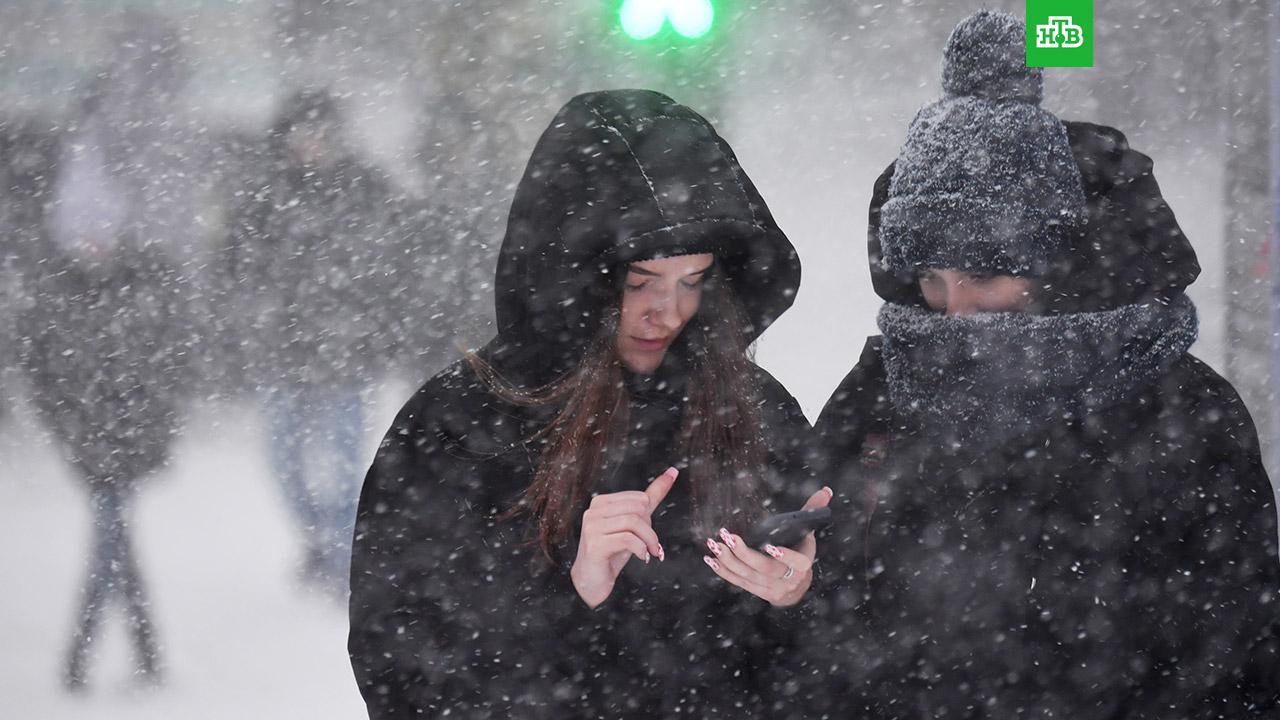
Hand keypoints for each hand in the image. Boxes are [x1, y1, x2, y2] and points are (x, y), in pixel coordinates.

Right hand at [570, 466, 677, 607]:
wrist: (592, 581)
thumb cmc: (612, 551)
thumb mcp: (634, 523)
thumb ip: (651, 497)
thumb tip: (673, 472)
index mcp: (601, 502)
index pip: (639, 499)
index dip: (648, 517)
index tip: (646, 534)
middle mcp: (593, 511)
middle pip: (638, 509)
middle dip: (649, 529)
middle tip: (649, 544)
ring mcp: (592, 527)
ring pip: (634, 522)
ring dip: (649, 540)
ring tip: (650, 552)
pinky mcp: (595, 544)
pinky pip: (628, 539)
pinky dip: (641, 549)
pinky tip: (642, 557)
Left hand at [702, 486, 832, 606]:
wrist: (796, 585)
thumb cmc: (799, 549)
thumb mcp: (807, 532)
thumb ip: (812, 511)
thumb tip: (826, 490)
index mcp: (804, 564)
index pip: (797, 562)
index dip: (785, 556)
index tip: (770, 546)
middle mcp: (789, 580)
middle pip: (765, 569)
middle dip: (744, 554)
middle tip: (727, 537)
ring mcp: (772, 588)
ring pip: (748, 576)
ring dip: (728, 560)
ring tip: (714, 543)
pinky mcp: (757, 591)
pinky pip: (738, 582)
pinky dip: (723, 571)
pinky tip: (710, 559)